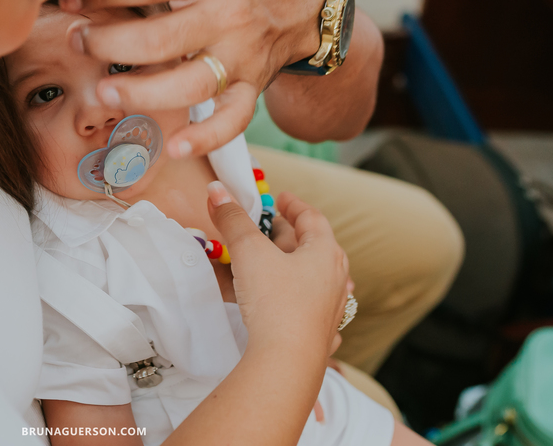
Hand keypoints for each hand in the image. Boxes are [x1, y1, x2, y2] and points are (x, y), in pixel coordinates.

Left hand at [59, 0, 327, 156]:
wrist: (300, 0)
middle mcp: (229, 13)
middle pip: (161, 37)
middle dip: (110, 43)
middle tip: (77, 42)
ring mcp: (242, 55)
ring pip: (191, 84)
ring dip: (142, 93)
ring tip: (103, 91)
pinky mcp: (253, 87)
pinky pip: (233, 120)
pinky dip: (206, 138)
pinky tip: (174, 146)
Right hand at [207, 183, 348, 356]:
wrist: (286, 362)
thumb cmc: (275, 301)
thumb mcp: (249, 251)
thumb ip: (233, 219)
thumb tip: (217, 191)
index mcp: (325, 253)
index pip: (313, 218)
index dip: (294, 205)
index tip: (281, 199)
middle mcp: (335, 280)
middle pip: (315, 248)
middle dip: (291, 236)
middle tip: (269, 230)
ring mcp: (330, 310)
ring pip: (314, 279)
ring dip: (295, 268)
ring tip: (274, 265)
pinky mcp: (320, 336)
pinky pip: (310, 309)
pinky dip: (297, 299)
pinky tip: (286, 304)